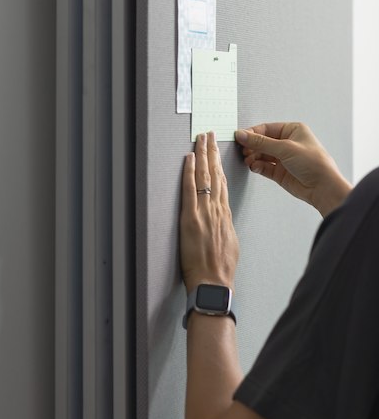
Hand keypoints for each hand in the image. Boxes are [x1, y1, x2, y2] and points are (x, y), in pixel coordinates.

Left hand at [180, 132, 238, 293]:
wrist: (214, 283)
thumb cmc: (221, 269)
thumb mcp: (229, 244)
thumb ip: (224, 227)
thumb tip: (220, 220)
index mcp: (225, 215)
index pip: (222, 184)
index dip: (219, 166)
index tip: (217, 153)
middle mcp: (217, 210)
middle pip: (215, 175)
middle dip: (212, 152)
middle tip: (210, 135)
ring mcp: (205, 212)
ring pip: (205, 177)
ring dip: (202, 155)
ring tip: (201, 139)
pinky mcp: (192, 218)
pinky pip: (190, 190)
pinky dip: (189, 172)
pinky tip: (189, 158)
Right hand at [235, 122, 351, 216]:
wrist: (322, 187)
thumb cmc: (314, 163)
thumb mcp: (285, 148)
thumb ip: (261, 142)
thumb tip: (242, 135)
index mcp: (292, 130)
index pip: (266, 128)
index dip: (252, 133)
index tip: (239, 137)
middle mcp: (287, 143)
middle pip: (262, 142)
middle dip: (251, 146)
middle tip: (243, 150)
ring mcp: (283, 158)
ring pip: (261, 155)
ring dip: (253, 157)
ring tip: (249, 160)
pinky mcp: (279, 172)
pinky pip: (263, 166)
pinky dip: (257, 166)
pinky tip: (254, 167)